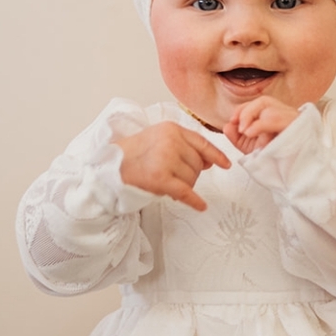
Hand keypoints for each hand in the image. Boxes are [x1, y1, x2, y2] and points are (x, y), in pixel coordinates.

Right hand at [116, 122, 230, 210]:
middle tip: (172, 176)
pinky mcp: (160, 178)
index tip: (226, 164)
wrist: (109, 166)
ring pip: (192, 179)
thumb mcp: (159, 138)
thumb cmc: (134, 154)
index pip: (202, 142)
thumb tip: (210, 161)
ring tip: (165, 182)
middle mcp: (171, 141)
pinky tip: (201, 206)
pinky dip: (194, 201)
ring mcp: (165, 159)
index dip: (216, 155)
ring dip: (183, 185)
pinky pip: (186, 192)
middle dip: (190, 174)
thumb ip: (184, 145)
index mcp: (171, 129)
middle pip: (198, 164)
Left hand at [223, 96, 299, 153]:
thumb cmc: (275, 159)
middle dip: (247, 111)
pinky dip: (260, 125)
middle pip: (265, 101)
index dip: (243, 109)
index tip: (232, 120)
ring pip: (272, 109)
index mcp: (278, 115)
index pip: (259, 103)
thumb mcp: (251, 147)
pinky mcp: (297, 129)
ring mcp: (294, 121)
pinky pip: (278, 120)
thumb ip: (237, 137)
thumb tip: (227, 125)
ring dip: (253, 117)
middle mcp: (287, 115)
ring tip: (245, 132)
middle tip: (238, 127)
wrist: (294, 174)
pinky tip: (250, 132)